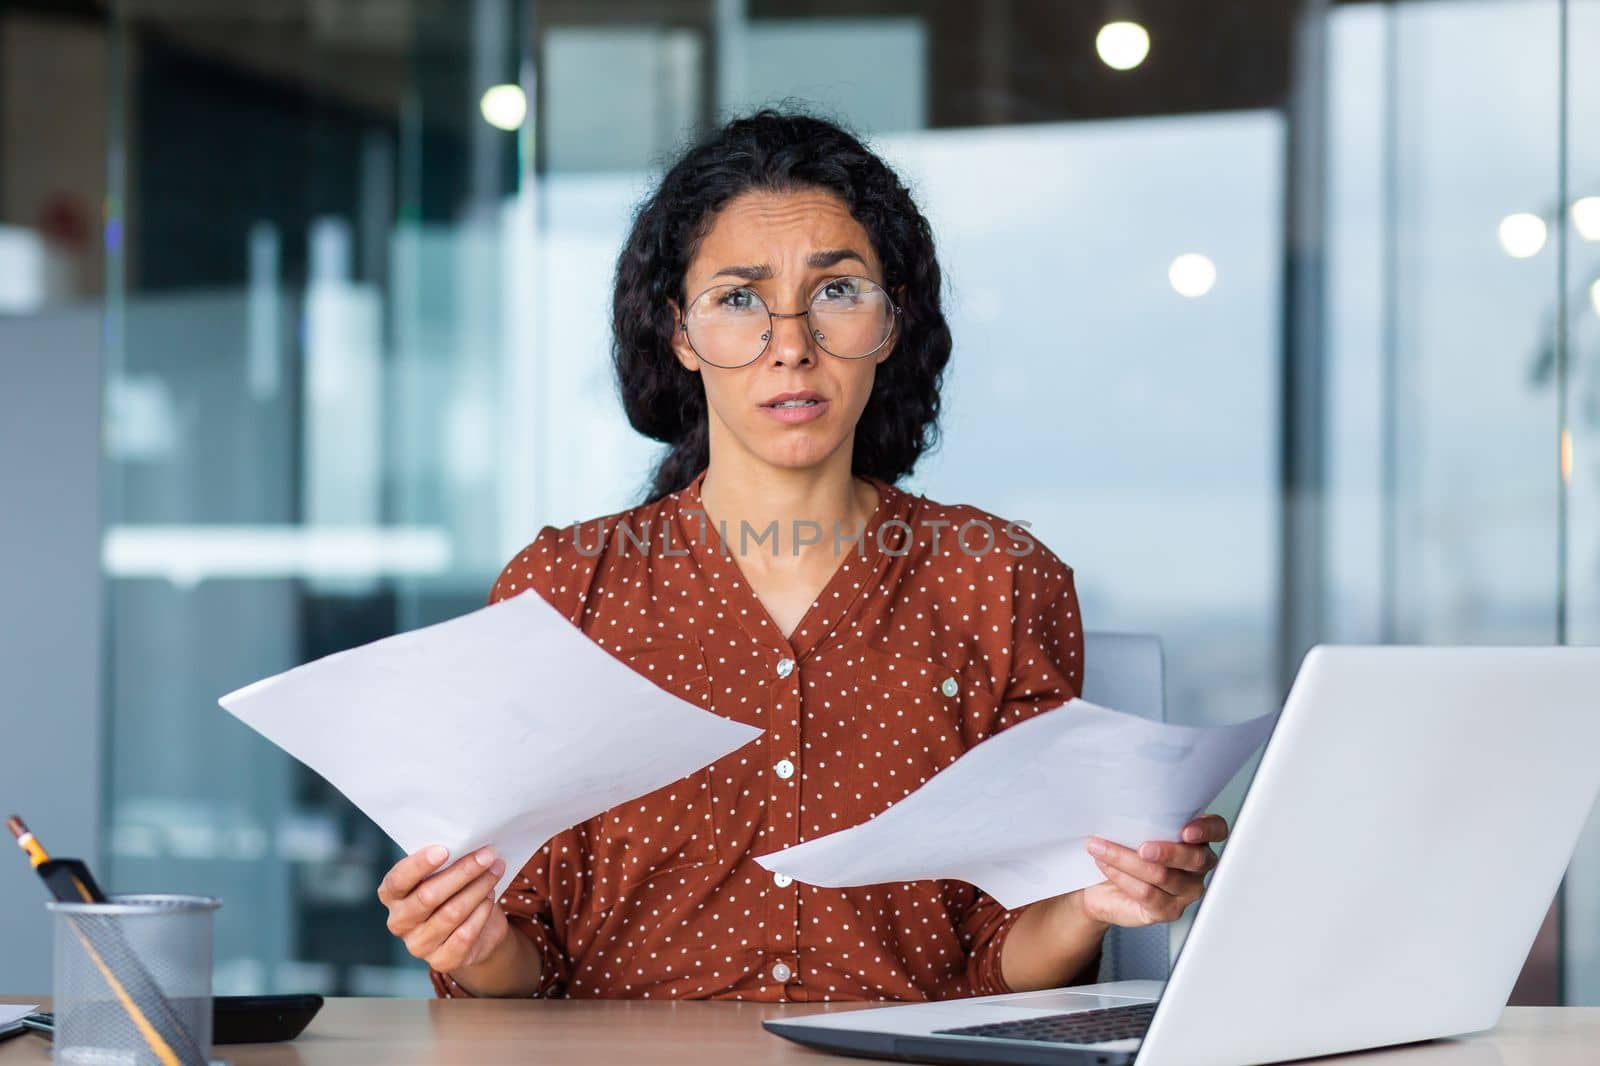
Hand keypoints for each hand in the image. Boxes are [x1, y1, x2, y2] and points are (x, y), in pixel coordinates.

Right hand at [377, 845, 509, 972]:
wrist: (474, 931)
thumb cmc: (454, 891)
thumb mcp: (444, 874)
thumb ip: (445, 862)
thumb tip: (468, 843)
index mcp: (392, 895)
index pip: (397, 881)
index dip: (418, 865)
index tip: (444, 850)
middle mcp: (399, 922)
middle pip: (428, 896)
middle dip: (462, 872)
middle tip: (487, 855)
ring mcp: (418, 945)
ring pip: (451, 913)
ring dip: (478, 888)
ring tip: (495, 871)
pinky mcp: (441, 961)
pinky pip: (465, 934)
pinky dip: (481, 912)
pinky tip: (491, 897)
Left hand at [1080, 813, 1228, 925]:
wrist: (1102, 886)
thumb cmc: (1125, 851)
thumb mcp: (1135, 829)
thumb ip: (1145, 820)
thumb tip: (1129, 804)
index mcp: (1196, 839)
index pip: (1216, 830)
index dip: (1206, 830)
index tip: (1186, 832)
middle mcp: (1197, 866)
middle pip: (1194, 859)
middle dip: (1167, 852)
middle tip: (1142, 848)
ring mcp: (1186, 891)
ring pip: (1163, 875)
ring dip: (1127, 859)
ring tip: (1101, 848)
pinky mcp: (1168, 911)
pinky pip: (1146, 893)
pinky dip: (1121, 876)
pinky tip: (1105, 865)